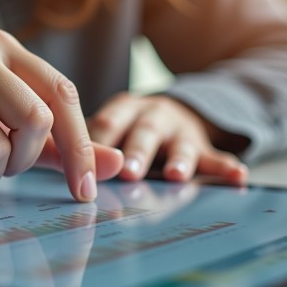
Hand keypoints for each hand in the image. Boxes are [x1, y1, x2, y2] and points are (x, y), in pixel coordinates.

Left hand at [88, 93, 247, 184]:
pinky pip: (217, 157)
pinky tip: (238, 177)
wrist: (171, 112)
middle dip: (137, 152)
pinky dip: (227, 168)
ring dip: (179, 160)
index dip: (98, 143)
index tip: (88, 165)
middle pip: (144, 133)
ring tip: (176, 175)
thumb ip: (86, 145)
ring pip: (181, 145)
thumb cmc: (126, 128)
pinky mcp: (203, 146)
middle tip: (128, 172)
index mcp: (124, 109)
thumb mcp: (108, 127)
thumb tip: (47, 162)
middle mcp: (153, 116)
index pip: (108, 123)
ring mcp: (180, 131)